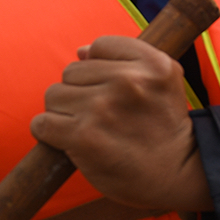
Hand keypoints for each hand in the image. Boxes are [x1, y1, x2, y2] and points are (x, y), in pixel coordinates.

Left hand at [30, 35, 213, 211]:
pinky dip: (49, 132)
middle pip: (71, 71)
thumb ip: (127, 57)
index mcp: (153, 64)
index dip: (99, 69)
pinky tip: (68, 140)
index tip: (113, 91)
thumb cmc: (165, 126)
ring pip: (54, 95)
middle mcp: (128, 81)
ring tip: (87, 128)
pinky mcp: (84, 137)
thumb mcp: (166, 79)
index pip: (99, 46)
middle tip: (101, 116)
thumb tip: (80, 52)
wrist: (177, 173)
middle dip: (80, 92)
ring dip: (64, 112)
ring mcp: (103, 108)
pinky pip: (42, 123)